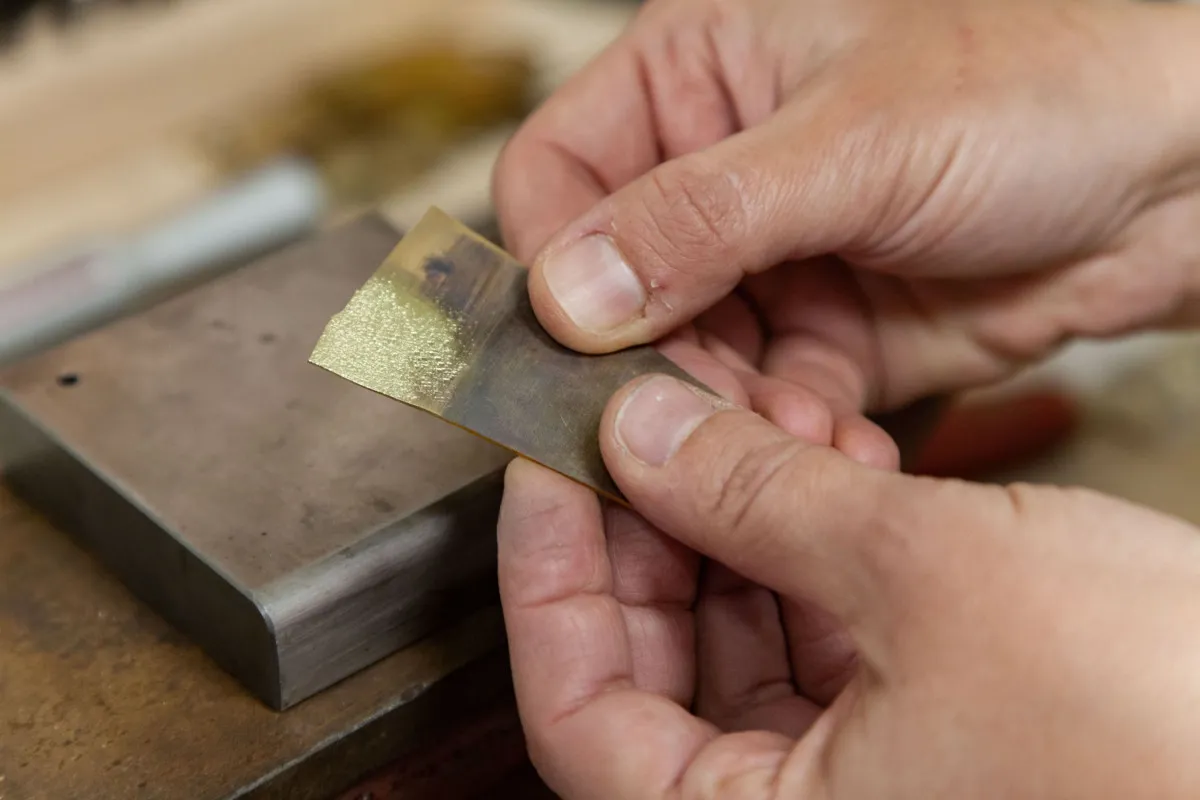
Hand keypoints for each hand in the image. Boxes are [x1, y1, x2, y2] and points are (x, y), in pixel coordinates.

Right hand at [494, 0, 1199, 421]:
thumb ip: (699, 219)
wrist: (1181, 171)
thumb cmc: (1042, 82)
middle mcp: (718, 173)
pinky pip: (768, 405)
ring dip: (730, 413)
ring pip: (688, 363)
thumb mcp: (855, 138)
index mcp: (697, 76)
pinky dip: (791, 438)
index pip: (557, 176)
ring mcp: (772, 263)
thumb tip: (566, 294)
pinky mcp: (827, 338)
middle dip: (660, 364)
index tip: (579, 345)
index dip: (554, 262)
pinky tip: (835, 447)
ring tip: (792, 439)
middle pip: (619, 292)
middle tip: (696, 416)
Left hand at [498, 376, 1199, 798]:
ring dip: (728, 533)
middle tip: (640, 428)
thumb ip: (761, 496)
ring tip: (736, 431)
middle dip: (645, 538)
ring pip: (731, 651)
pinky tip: (814, 474)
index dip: (547, 580)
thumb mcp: (931, 574)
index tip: (546, 471)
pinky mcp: (916, 743)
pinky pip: (813, 646)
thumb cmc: (1161, 727)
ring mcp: (857, 787)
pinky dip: (802, 559)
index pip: (575, 716)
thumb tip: (640, 434)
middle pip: (647, 675)